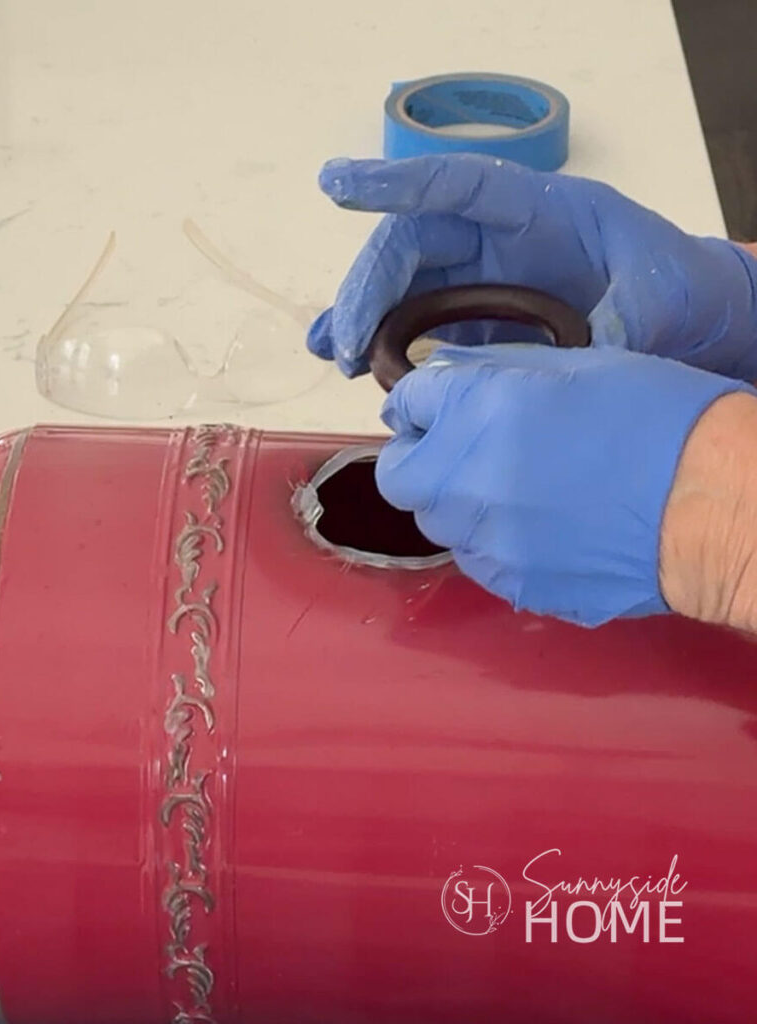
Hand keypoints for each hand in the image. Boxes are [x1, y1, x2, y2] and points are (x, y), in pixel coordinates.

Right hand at [308, 155, 756, 380]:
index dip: (398, 183)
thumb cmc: (673, 283)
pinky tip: (352, 365)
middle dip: (370, 288)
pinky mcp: (477, 322)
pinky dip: (383, 345)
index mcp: (536, 209)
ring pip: (405, 287)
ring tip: (333, 355)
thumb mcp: (659, 293)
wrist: (680, 318)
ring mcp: (481, 281)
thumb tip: (592, 348)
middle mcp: (496, 239)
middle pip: (413, 244)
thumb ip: (626, 317)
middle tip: (345, 343)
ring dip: (363, 319)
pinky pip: (420, 328)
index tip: (339, 185)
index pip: (458, 185)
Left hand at [375, 344, 753, 626]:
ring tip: (512, 490)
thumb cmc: (660, 422)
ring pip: (437, 523)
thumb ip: (496, 371)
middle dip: (420, 458)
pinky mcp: (514, 585)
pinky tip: (539, 527)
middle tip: (460, 450)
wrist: (714, 506)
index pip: (409, 402)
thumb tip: (446, 376)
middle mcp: (468, 479)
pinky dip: (493, 542)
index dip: (420, 402)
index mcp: (482, 409)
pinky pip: (479, 561)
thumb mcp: (578, 366)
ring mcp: (487, 541)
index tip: (432, 407)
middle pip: (400, 474)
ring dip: (457, 502)